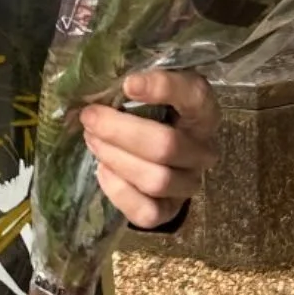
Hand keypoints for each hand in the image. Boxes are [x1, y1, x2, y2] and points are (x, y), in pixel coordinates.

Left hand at [80, 69, 219, 230]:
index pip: (194, 96)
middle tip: (90, 117)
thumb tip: (96, 83)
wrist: (158, 155)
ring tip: (92, 140)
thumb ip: (133, 83)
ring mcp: (189, 183)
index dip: (163, 89)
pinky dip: (119, 191)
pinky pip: (147, 212)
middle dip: (120, 132)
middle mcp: (203, 149)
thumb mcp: (147, 90)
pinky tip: (103, 170)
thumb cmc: (149, 112)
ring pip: (157, 180)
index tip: (127, 84)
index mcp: (203, 110)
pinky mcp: (170, 211)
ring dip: (116, 159)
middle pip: (167, 146)